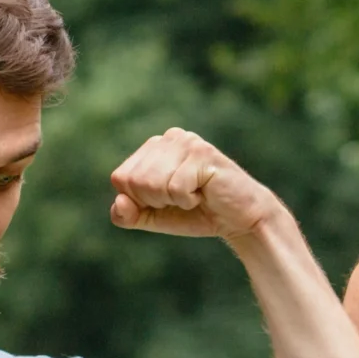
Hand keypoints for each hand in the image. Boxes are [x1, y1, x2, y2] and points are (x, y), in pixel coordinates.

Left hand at [109, 129, 285, 240]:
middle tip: (183, 199)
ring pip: (152, 184)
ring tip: (195, 195)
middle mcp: (169, 137)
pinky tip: (205, 193)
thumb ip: (128, 214)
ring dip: (173, 201)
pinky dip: (189, 201)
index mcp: (153, 147)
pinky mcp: (203, 154)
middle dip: (156, 201)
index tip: (167, 201)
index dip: (139, 201)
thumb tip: (120, 202)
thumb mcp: (154, 217)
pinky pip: (176, 188)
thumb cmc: (197, 214)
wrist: (239, 220)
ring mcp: (187, 142)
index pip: (120, 178)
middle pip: (134, 181)